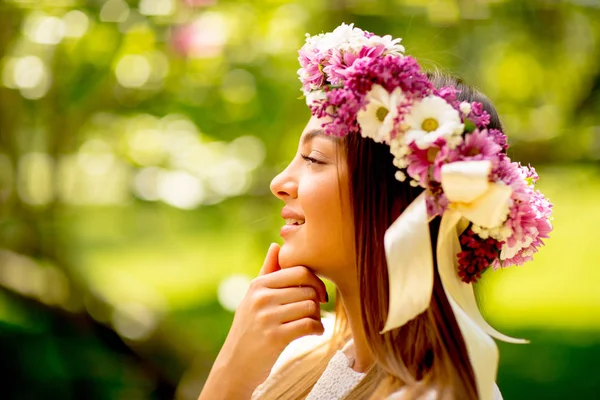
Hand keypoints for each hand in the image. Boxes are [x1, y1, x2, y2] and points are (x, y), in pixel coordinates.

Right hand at [199, 243, 327, 399]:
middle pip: (308, 289)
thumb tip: (276, 245)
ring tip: (312, 323)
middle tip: (315, 311)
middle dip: (317, 301)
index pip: (299, 271)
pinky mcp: (275, 338)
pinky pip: (309, 324)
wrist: (235, 366)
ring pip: (311, 306)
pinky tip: (314, 333)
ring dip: (318, 316)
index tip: (318, 294)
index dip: (315, 281)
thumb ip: (267, 271)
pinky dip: (318, 329)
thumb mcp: (252, 298)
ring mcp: (267, 317)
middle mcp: (261, 298)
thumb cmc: (248, 329)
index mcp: (258, 285)